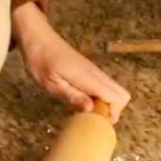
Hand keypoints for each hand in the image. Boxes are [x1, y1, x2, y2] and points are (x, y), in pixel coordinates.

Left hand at [12, 3, 129, 122]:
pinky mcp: (90, 72)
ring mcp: (94, 72)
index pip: (117, 97)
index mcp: (89, 78)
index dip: (112, 114)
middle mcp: (97, 74)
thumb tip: (91, 110)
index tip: (96, 122)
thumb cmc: (41, 61)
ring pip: (114, 91)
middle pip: (122, 95)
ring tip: (84, 112)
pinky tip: (81, 101)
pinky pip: (104, 87)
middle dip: (112, 111)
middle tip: (92, 119)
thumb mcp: (51, 83)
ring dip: (105, 105)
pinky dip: (99, 98)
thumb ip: (72, 96)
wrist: (38, 38)